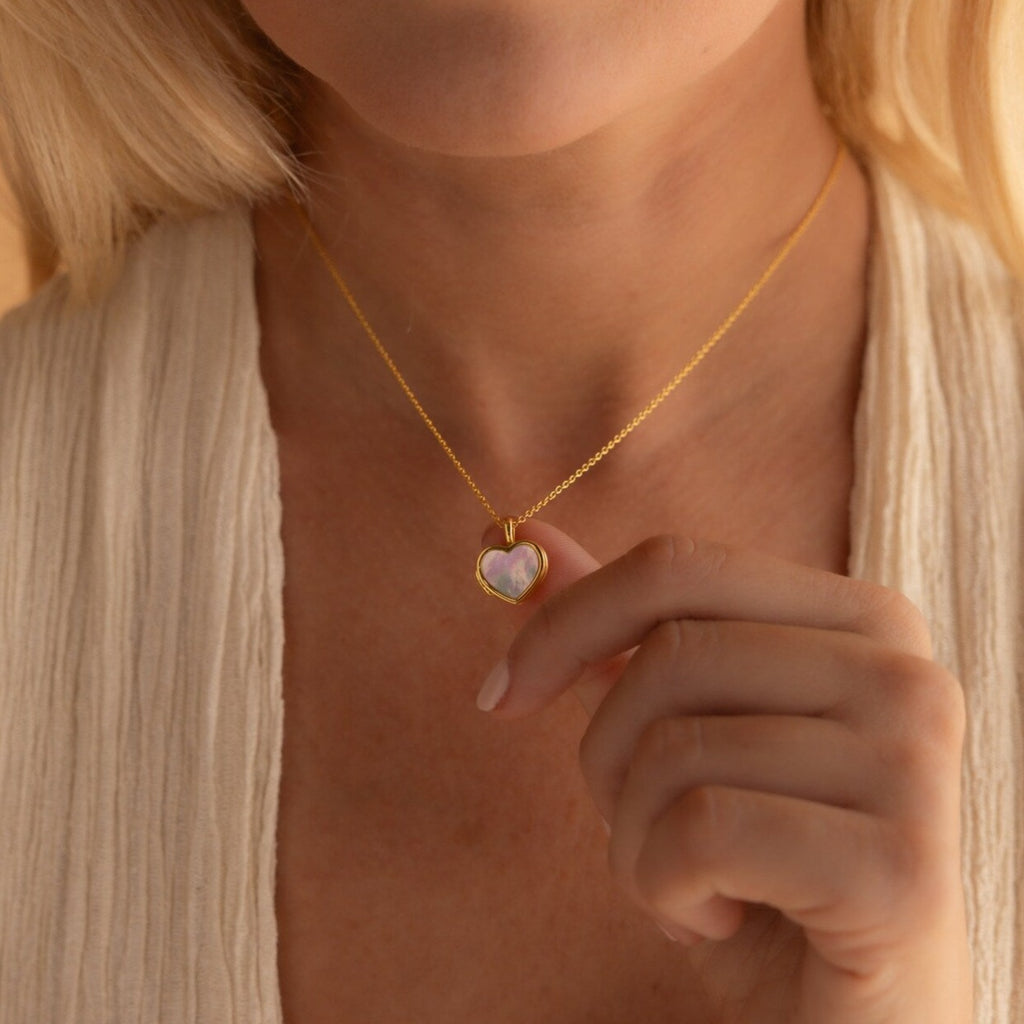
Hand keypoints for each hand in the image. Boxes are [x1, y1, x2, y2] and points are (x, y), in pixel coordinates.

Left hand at [477, 521, 971, 1023]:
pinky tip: (722, 918)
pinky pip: (701, 833)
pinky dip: (667, 891)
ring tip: (696, 884)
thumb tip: (518, 543)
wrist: (843, 1019)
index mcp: (863, 621)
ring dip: (635, 841)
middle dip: (608, 759)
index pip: (676, 567)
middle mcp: (907, 674)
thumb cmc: (757, 872)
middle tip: (646, 829)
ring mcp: (917, 765)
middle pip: (667, 655)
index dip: (565, 624)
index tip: (499, 694)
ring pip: (674, 748)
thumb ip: (612, 631)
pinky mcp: (903, 867)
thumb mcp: (675, 736)